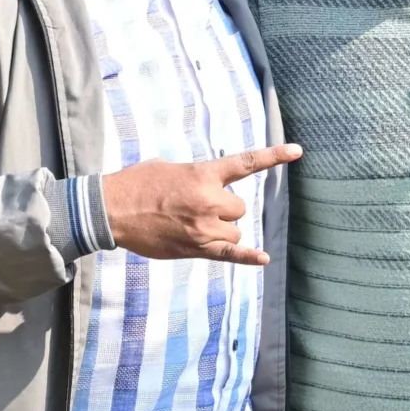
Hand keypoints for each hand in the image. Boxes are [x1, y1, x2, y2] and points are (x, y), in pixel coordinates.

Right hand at [98, 147, 299, 263]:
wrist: (112, 211)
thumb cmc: (137, 184)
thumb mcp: (169, 168)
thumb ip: (196, 175)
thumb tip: (207, 185)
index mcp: (203, 175)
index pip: (246, 163)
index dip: (274, 156)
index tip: (297, 151)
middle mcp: (209, 201)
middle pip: (238, 209)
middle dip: (223, 209)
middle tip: (195, 208)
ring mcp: (204, 228)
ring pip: (233, 231)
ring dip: (220, 229)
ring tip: (190, 225)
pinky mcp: (196, 249)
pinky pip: (230, 254)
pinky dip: (247, 257)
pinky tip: (263, 259)